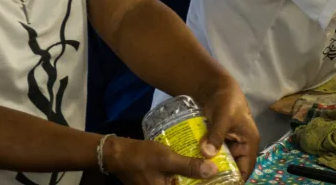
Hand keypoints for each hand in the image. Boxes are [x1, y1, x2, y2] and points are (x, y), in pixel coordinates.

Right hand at [103, 135, 218, 184]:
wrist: (117, 153)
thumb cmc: (141, 157)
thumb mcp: (167, 159)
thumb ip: (189, 166)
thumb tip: (213, 170)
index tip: (218, 181)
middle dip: (199, 181)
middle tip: (215, 173)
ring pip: (181, 183)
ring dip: (192, 178)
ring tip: (208, 169)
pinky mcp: (158, 182)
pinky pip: (175, 181)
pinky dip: (183, 175)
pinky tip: (192, 165)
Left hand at [196, 77, 259, 180]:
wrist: (216, 88)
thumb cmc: (227, 101)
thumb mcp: (223, 118)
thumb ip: (216, 136)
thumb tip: (207, 154)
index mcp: (249, 142)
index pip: (246, 168)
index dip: (236, 180)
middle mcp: (241, 147)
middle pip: (233, 168)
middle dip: (221, 176)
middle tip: (205, 183)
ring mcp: (229, 145)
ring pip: (222, 163)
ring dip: (212, 168)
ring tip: (199, 178)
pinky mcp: (218, 142)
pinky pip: (213, 155)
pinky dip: (206, 160)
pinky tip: (195, 166)